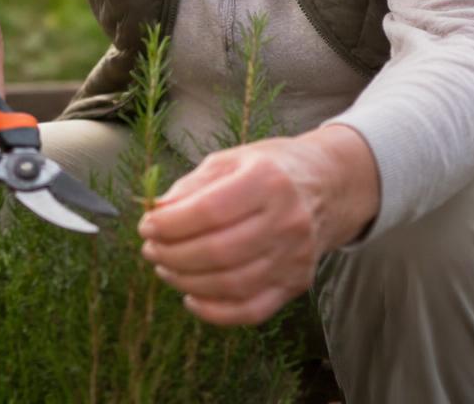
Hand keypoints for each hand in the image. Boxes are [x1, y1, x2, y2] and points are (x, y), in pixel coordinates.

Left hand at [137, 126, 378, 325]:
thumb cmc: (268, 169)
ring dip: (186, 282)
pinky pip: (251, 310)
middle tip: (150, 250)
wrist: (327, 185)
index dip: (170, 224)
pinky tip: (191, 297)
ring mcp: (295, 256)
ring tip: (165, 268)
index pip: (208, 211)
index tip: (146, 225)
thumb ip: (190, 188)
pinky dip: (215, 312)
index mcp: (267, 180)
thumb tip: (156, 215)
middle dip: (172, 255)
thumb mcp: (229, 161)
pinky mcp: (296, 283)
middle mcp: (286, 220)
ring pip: (231, 284)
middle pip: (218, 252)